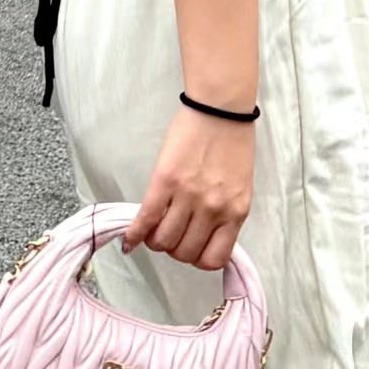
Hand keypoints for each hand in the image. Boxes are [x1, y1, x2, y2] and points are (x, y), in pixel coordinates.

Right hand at [122, 103, 254, 268]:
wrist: (221, 109)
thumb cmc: (233, 144)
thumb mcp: (238, 187)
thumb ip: (224, 213)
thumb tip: (201, 235)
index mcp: (235, 212)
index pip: (213, 259)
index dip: (197, 259)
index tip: (190, 247)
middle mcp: (213, 209)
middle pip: (184, 253)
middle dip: (174, 249)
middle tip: (171, 234)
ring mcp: (188, 197)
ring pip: (163, 241)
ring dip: (155, 241)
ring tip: (154, 229)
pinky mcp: (165, 182)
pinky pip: (146, 220)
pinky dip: (134, 234)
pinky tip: (130, 237)